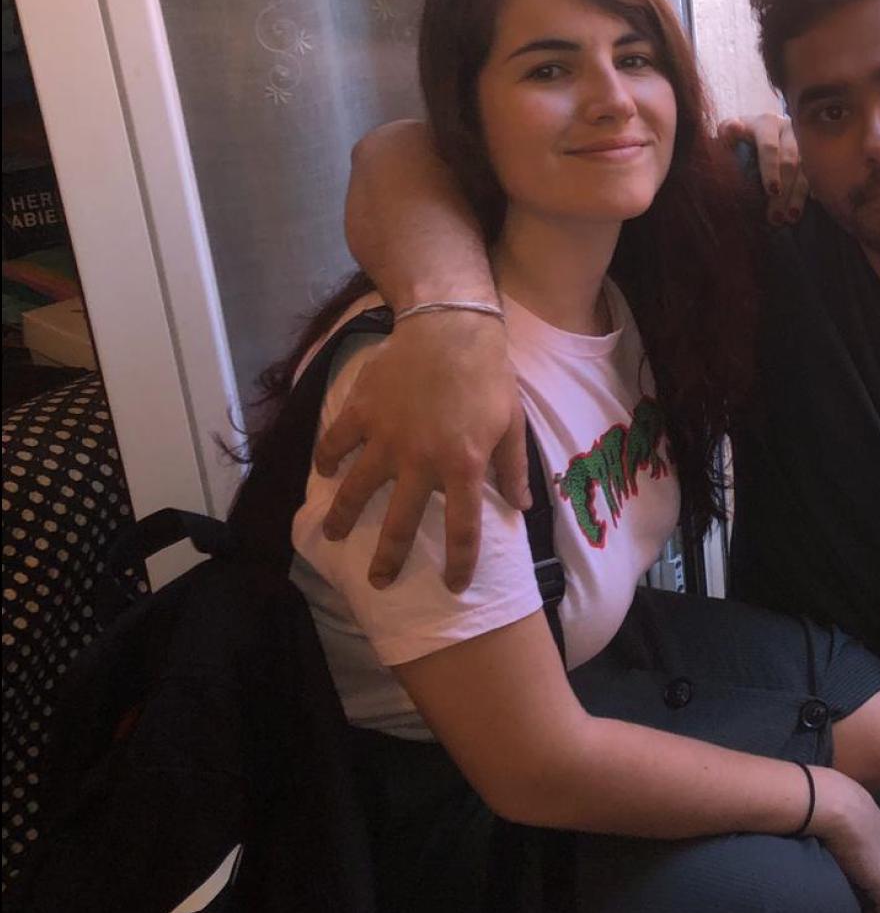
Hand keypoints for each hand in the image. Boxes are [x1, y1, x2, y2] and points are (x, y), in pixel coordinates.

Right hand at [312, 309, 526, 590]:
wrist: (450, 327)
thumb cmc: (488, 375)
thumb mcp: (512, 423)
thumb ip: (512, 468)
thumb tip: (521, 507)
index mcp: (464, 466)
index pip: (463, 528)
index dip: (460, 563)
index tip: (454, 586)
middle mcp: (420, 460)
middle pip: (402, 522)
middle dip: (389, 557)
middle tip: (379, 581)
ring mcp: (386, 437)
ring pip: (357, 489)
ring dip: (343, 516)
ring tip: (332, 535)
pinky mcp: (361, 411)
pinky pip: (336, 442)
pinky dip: (327, 458)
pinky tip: (324, 471)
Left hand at [716, 112, 806, 224]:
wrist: (762, 129)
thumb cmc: (741, 135)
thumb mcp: (731, 130)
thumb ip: (729, 131)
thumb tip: (734, 128)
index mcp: (768, 123)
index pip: (770, 147)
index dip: (771, 169)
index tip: (771, 191)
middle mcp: (789, 130)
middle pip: (790, 162)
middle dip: (784, 191)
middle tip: (776, 216)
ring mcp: (804, 142)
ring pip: (806, 170)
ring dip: (799, 196)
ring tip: (791, 217)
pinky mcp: (814, 154)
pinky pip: (818, 173)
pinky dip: (815, 189)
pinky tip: (811, 205)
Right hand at [807, 766, 879, 912]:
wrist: (832, 803)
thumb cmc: (826, 799)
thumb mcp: (834, 806)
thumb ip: (833, 817)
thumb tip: (815, 818)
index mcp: (878, 826)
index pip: (878, 854)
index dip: (868, 871)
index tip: (856, 885)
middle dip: (875, 893)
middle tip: (861, 909)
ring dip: (875, 909)